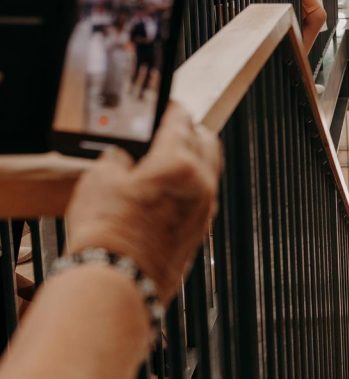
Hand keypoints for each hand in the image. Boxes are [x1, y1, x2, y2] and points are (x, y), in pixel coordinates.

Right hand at [64, 102, 221, 302]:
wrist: (115, 284)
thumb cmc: (106, 234)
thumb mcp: (99, 180)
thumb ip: (118, 159)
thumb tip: (124, 158)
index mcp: (179, 163)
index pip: (181, 122)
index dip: (172, 108)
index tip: (168, 104)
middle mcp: (201, 184)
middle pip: (207, 142)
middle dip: (192, 130)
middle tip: (173, 127)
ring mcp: (205, 209)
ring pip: (209, 170)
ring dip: (194, 158)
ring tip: (169, 158)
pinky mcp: (200, 231)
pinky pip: (203, 197)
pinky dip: (191, 185)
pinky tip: (169, 190)